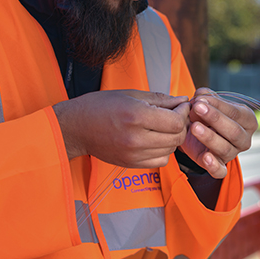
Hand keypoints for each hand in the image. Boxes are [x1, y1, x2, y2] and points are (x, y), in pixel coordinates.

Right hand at [53, 90, 189, 167]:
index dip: (183, 113)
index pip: (175, 121)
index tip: (181, 105)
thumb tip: (183, 100)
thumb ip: (160, 99)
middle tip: (177, 115)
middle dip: (182, 125)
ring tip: (165, 126)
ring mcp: (134, 154)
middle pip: (176, 138)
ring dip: (173, 138)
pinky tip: (155, 139)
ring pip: (171, 150)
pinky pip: (160, 161)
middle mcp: (136, 138)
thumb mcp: (130, 94)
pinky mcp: (131, 164)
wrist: (76, 128)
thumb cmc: (100, 106)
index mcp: (136, 115)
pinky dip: (163, 151)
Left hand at [179, 88, 257, 177]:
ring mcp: (233, 154)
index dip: (218, 106)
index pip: (236, 113)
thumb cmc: (207, 115)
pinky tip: (205, 157)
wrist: (195, 133)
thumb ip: (205, 96)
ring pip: (225, 149)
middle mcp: (244, 139)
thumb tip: (201, 96)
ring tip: (194, 127)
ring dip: (209, 137)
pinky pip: (220, 171)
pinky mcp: (220, 167)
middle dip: (215, 119)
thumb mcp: (207, 102)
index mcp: (247, 120)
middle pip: (234, 131)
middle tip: (197, 108)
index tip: (200, 99)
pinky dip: (213, 166)